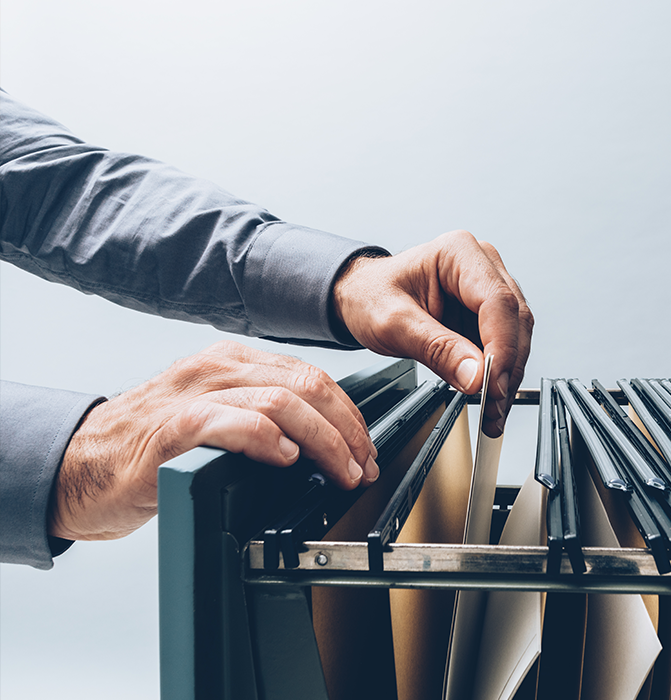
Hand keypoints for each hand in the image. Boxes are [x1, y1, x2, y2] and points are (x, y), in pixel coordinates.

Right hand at [48, 341, 378, 540]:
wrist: (79, 466)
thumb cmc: (149, 447)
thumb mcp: (214, 417)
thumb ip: (260, 415)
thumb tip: (321, 442)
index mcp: (230, 362)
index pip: (310, 376)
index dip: (348, 414)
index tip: (364, 447)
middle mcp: (215, 368)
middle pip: (306, 385)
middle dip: (346, 429)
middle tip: (362, 465)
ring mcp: (193, 395)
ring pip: (281, 401)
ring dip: (323, 440)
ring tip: (339, 471)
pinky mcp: (172, 428)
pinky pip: (234, 423)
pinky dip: (270, 440)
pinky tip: (287, 460)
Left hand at [332, 230, 532, 436]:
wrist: (361, 297)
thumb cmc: (371, 296)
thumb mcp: (394, 324)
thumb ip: (437, 349)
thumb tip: (476, 376)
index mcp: (459, 253)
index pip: (497, 302)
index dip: (501, 347)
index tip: (492, 384)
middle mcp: (482, 266)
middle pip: (515, 320)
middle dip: (507, 369)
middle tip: (493, 406)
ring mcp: (489, 289)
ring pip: (517, 336)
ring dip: (507, 377)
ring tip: (491, 411)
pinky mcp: (488, 314)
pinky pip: (506, 346)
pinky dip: (500, 376)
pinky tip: (489, 398)